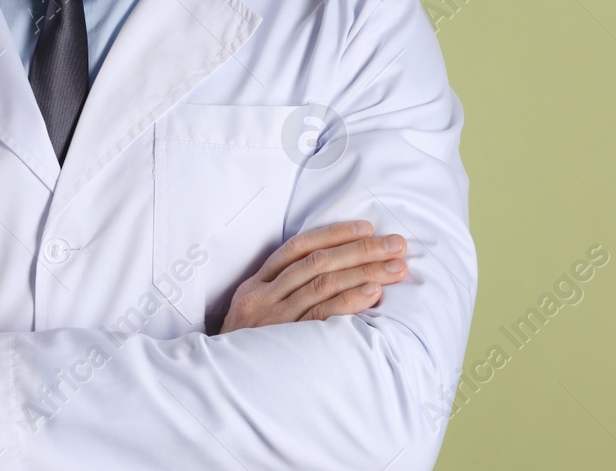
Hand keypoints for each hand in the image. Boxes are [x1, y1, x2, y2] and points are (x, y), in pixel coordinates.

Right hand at [218, 220, 407, 333]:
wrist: (219, 387)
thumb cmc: (245, 351)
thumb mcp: (251, 315)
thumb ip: (281, 293)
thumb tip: (331, 274)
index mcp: (256, 285)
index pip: (298, 247)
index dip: (334, 234)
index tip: (366, 228)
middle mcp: (263, 297)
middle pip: (317, 263)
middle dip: (360, 250)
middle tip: (395, 245)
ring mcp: (274, 319)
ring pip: (323, 284)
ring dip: (364, 272)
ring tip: (395, 267)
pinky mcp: (285, 342)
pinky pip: (322, 315)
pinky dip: (349, 301)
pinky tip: (373, 292)